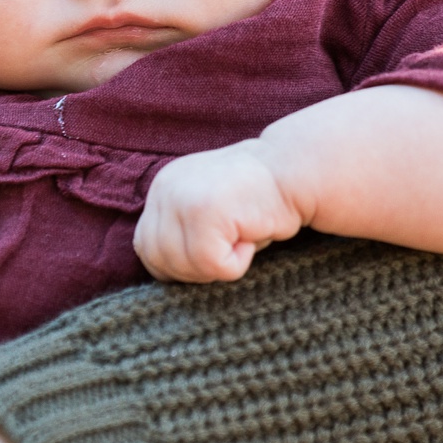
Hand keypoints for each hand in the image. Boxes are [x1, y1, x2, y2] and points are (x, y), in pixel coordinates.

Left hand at [134, 140, 305, 282]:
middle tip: (229, 252)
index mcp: (163, 188)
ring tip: (241, 238)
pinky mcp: (204, 212)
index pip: (146, 247)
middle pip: (158, 261)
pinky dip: (236, 264)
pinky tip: (250, 237)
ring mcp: (182, 199)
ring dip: (217, 267)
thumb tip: (162, 270)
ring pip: (184, 267)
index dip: (176, 265)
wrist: (296, 171)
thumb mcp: (208, 210)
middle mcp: (165, 189)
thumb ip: (180, 231)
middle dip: (194, 271)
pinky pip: (212, 265)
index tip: (210, 256)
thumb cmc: (259, 200)